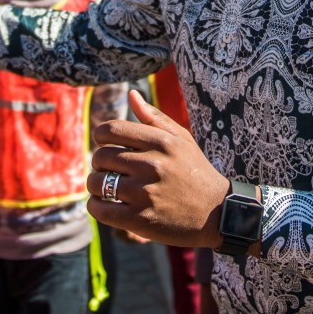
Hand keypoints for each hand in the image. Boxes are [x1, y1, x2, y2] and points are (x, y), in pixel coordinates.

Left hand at [86, 92, 228, 247]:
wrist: (217, 214)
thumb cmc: (196, 172)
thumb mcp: (182, 140)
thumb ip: (155, 117)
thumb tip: (131, 94)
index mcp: (161, 142)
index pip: (110, 130)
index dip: (101, 136)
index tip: (106, 144)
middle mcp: (152, 165)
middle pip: (100, 156)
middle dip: (99, 162)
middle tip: (109, 169)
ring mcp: (145, 193)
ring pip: (96, 182)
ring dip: (95, 184)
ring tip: (106, 187)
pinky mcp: (139, 219)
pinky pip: (99, 209)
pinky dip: (95, 206)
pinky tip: (104, 204)